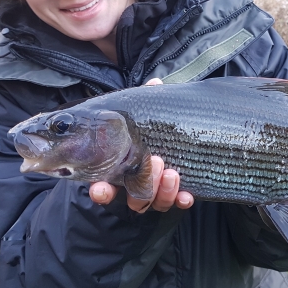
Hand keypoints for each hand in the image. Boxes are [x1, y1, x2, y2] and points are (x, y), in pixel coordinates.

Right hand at [89, 78, 193, 212]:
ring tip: (171, 172)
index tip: (100, 188)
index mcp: (120, 169)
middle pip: (133, 197)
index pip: (105, 187)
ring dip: (161, 190)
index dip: (102, 191)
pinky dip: (181, 200)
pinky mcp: (175, 195)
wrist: (177, 137)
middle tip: (156, 160)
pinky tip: (187, 196)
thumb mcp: (147, 115)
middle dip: (144, 182)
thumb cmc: (150, 127)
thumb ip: (148, 102)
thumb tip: (155, 84)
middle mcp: (135, 185)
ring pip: (153, 202)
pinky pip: (177, 203)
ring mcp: (155, 192)